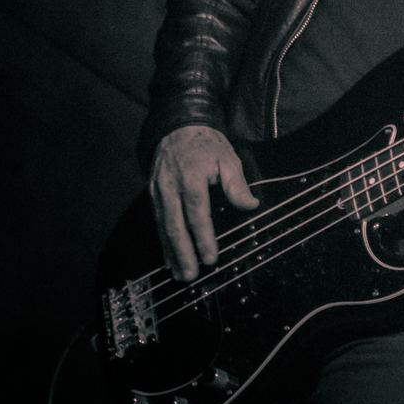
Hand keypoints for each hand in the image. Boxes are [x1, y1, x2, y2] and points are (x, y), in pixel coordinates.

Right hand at [148, 125, 258, 280]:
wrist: (179, 128)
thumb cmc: (206, 145)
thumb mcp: (228, 158)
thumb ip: (237, 184)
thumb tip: (250, 205)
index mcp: (191, 177)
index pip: (197, 213)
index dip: (203, 238)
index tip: (211, 257)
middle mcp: (171, 187)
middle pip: (175, 226)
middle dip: (183, 254)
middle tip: (191, 275)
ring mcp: (158, 191)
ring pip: (164, 227)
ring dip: (172, 253)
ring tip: (180, 273)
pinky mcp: (153, 194)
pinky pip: (158, 222)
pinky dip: (163, 242)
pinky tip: (169, 257)